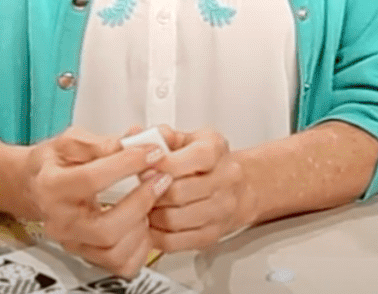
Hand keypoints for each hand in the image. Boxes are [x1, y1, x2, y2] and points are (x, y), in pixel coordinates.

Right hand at [23, 126, 170, 277]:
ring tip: (150, 198)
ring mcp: (73, 242)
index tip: (149, 152)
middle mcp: (60, 222)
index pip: (91, 180)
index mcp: (51, 186)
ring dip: (142, 225)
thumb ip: (101, 142)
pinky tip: (143, 221)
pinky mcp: (87, 255)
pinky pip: (120, 265)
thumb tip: (132, 141)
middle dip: (141, 201)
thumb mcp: (71, 141)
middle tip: (159, 178)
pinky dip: (140, 247)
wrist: (35, 186)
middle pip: (106, 227)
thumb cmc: (54, 163)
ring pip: (115, 251)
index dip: (126, 164)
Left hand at [146, 127, 254, 252]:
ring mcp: (221, 210)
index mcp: (216, 149)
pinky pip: (175, 241)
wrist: (239, 186)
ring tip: (143, 205)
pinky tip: (152, 223)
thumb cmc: (208, 161)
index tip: (146, 165)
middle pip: (179, 192)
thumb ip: (163, 136)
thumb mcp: (189, 138)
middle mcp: (225, 179)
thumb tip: (140, 136)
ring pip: (174, 219)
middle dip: (151, 192)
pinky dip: (156, 234)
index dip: (164, 163)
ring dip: (152, 214)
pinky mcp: (211, 235)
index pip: (194, 157)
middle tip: (138, 188)